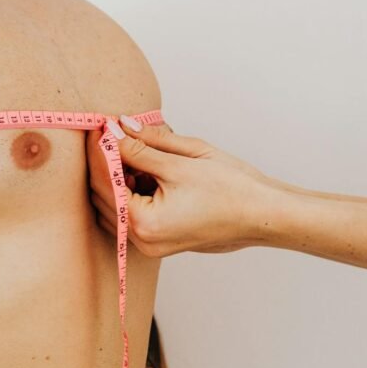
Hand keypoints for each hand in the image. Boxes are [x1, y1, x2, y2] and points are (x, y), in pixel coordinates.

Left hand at [86, 116, 287, 256]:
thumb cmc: (233, 190)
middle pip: (104, 194)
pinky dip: (132, 188)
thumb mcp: (182, 160)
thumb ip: (142, 146)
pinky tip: (147, 166)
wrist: (266, 215)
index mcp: (144, 222)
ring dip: (117, 174)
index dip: (100, 149)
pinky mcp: (160, 240)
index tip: (100, 124)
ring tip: (135, 145)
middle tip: (113, 129)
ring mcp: (150, 244)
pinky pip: (132, 212)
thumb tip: (116, 129)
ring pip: (115, 203)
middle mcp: (142, 240)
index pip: (104, 180)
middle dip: (105, 160)